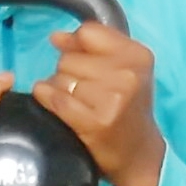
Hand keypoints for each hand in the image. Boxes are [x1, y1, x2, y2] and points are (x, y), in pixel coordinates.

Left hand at [32, 24, 165, 185]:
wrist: (138, 153)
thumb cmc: (126, 106)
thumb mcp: (123, 69)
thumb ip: (91, 47)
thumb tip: (56, 37)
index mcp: (137, 56)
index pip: (88, 33)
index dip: (75, 45)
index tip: (78, 58)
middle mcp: (128, 75)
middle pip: (69, 57)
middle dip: (68, 71)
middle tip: (82, 89)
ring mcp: (112, 100)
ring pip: (60, 78)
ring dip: (59, 88)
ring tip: (76, 101)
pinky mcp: (95, 122)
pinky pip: (56, 99)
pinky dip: (47, 98)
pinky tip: (54, 103)